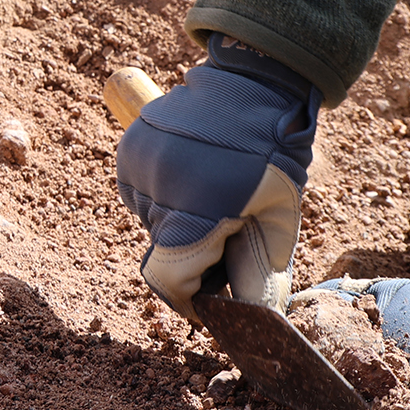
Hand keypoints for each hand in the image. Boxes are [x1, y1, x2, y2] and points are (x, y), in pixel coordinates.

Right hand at [115, 33, 319, 321]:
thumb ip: (259, 275)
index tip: (205, 301)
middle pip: (162, 249)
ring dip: (174, 218)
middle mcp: (162, 184)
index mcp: (202, 206)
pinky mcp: (129, 146)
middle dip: (191, 252)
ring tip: (208, 190)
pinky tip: (188, 171)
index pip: (169, 278)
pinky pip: (137, 190)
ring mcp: (140, 162)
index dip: (188, 297)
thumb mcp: (279, 220)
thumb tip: (250, 323)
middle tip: (225, 226)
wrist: (253, 86)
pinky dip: (159, 192)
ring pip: (148, 219)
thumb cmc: (274, 156)